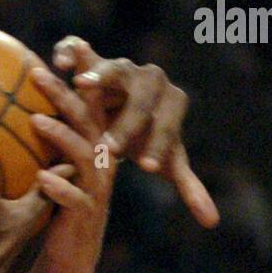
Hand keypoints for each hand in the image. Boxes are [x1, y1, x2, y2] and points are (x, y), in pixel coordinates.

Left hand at [24, 64, 122, 272]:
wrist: (69, 259)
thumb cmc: (54, 207)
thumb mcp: (50, 165)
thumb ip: (45, 134)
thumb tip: (11, 98)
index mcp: (91, 146)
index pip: (87, 102)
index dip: (79, 74)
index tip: (59, 48)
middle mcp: (99, 164)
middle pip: (87, 120)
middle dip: (65, 94)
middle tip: (37, 74)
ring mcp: (95, 191)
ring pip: (85, 156)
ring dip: (61, 136)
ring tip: (36, 120)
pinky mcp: (86, 218)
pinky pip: (75, 200)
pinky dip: (59, 188)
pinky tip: (42, 178)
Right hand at [52, 37, 218, 227]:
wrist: (123, 108)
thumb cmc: (146, 141)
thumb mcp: (167, 161)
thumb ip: (189, 187)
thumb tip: (212, 222)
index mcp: (171, 102)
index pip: (168, 122)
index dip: (159, 144)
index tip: (145, 169)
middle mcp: (149, 79)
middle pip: (142, 97)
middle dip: (126, 123)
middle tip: (108, 151)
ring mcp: (120, 66)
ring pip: (114, 68)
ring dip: (99, 76)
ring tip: (82, 87)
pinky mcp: (91, 58)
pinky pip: (81, 50)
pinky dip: (72, 52)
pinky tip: (59, 65)